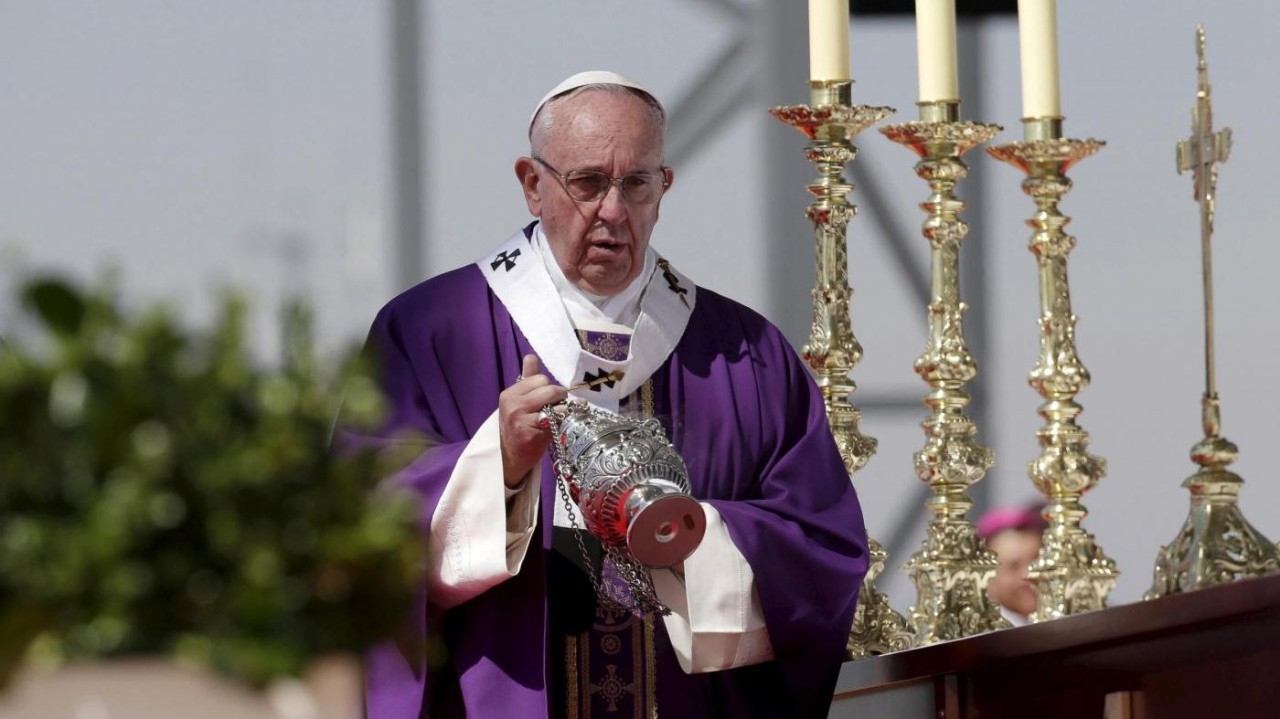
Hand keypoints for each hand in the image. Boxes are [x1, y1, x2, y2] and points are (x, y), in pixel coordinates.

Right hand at [499, 354, 566, 487]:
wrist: (510, 457)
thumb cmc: (518, 427)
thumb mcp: (519, 401)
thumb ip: (527, 378)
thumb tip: (531, 356)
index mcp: (510, 394)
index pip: (539, 378)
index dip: (549, 387)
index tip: (551, 398)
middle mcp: (513, 404)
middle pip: (548, 388)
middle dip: (559, 396)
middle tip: (559, 406)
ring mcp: (521, 419)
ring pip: (554, 403)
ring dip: (562, 409)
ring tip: (558, 416)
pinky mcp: (530, 434)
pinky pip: (555, 420)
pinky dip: (561, 421)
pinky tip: (556, 427)